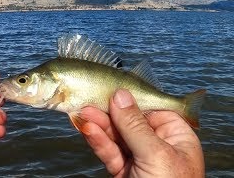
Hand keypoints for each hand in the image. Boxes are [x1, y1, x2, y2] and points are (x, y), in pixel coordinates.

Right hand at [81, 89, 203, 177]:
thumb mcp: (156, 155)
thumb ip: (135, 125)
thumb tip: (121, 96)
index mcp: (176, 136)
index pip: (150, 108)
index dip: (129, 99)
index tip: (110, 89)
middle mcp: (157, 144)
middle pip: (129, 121)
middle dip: (108, 113)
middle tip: (89, 102)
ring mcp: (138, 157)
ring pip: (115, 136)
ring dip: (98, 125)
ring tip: (82, 114)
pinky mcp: (123, 170)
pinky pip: (109, 151)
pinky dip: (97, 141)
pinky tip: (87, 130)